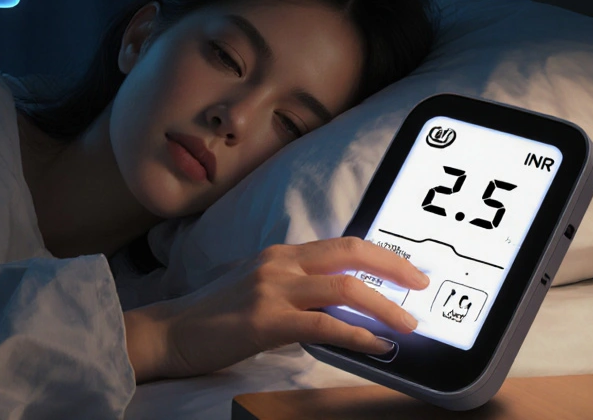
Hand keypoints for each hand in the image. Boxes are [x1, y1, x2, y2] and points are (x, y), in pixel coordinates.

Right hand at [126, 237, 428, 382]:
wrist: (170, 333)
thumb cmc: (213, 318)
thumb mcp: (257, 290)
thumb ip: (294, 289)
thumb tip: (338, 304)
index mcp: (280, 254)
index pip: (343, 244)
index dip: (381, 256)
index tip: (408, 271)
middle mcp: (280, 262)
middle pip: (351, 253)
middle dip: (394, 267)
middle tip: (422, 285)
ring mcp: (272, 288)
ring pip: (345, 287)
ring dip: (385, 307)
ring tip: (408, 325)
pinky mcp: (266, 319)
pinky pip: (325, 325)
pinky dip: (359, 335)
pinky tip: (377, 348)